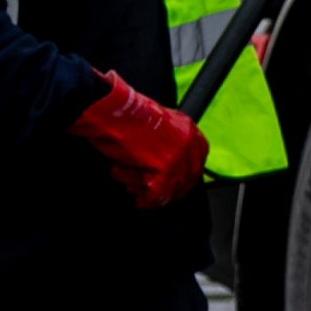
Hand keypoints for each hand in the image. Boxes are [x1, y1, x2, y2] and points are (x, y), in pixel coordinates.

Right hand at [69, 71, 209, 209]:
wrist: (113, 111)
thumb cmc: (126, 117)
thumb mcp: (158, 124)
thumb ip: (169, 141)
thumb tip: (163, 167)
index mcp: (189, 129)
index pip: (197, 161)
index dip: (183, 178)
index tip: (172, 187)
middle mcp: (188, 142)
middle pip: (187, 177)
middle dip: (169, 190)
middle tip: (150, 194)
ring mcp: (179, 155)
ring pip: (170, 187)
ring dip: (148, 190)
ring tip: (132, 186)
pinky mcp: (165, 167)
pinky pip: (158, 194)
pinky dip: (144, 199)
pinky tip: (133, 194)